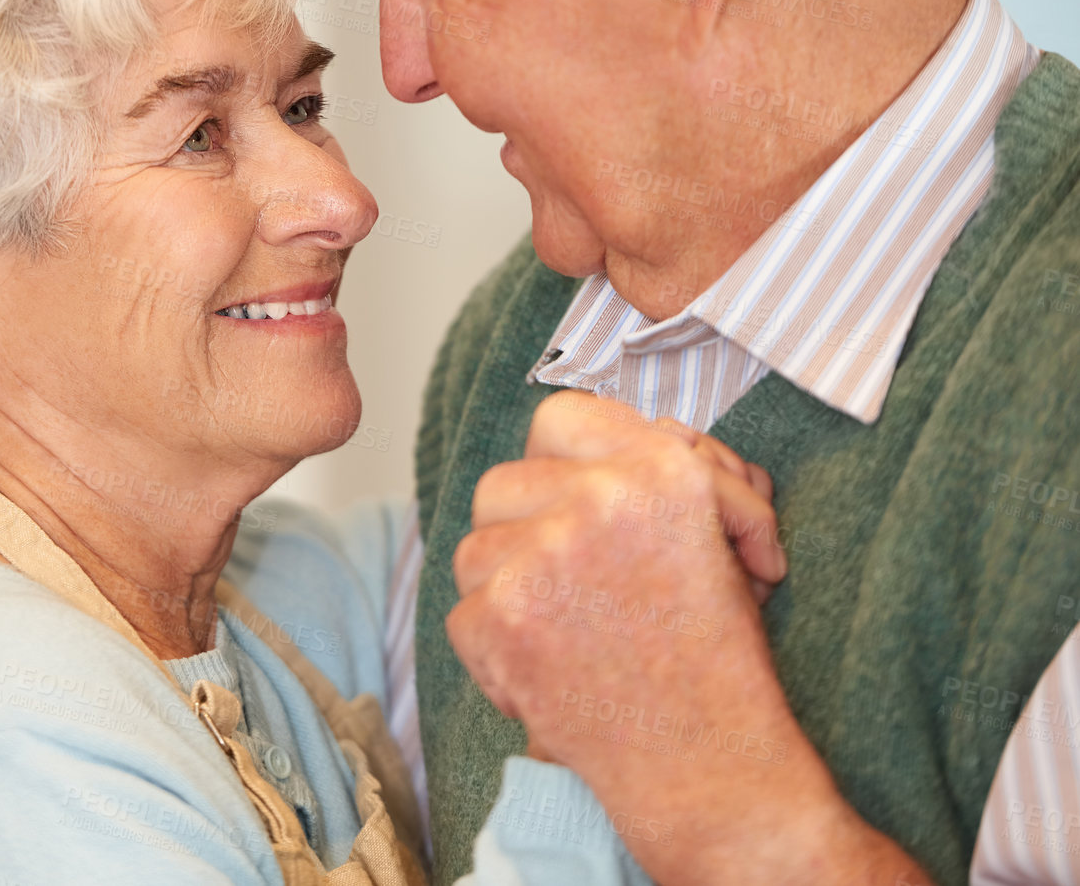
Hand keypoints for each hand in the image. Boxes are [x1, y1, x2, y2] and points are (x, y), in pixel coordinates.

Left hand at [446, 391, 927, 883]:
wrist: (709, 765)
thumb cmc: (720, 658)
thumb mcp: (720, 539)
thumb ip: (664, 474)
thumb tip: (629, 439)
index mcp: (658, 470)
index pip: (561, 419)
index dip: (564, 459)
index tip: (575, 496)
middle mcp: (597, 500)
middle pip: (503, 485)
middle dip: (527, 530)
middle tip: (569, 579)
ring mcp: (541, 555)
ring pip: (474, 549)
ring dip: (507, 588)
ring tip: (567, 630)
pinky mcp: (500, 618)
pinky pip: (464, 613)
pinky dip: (494, 650)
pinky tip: (547, 674)